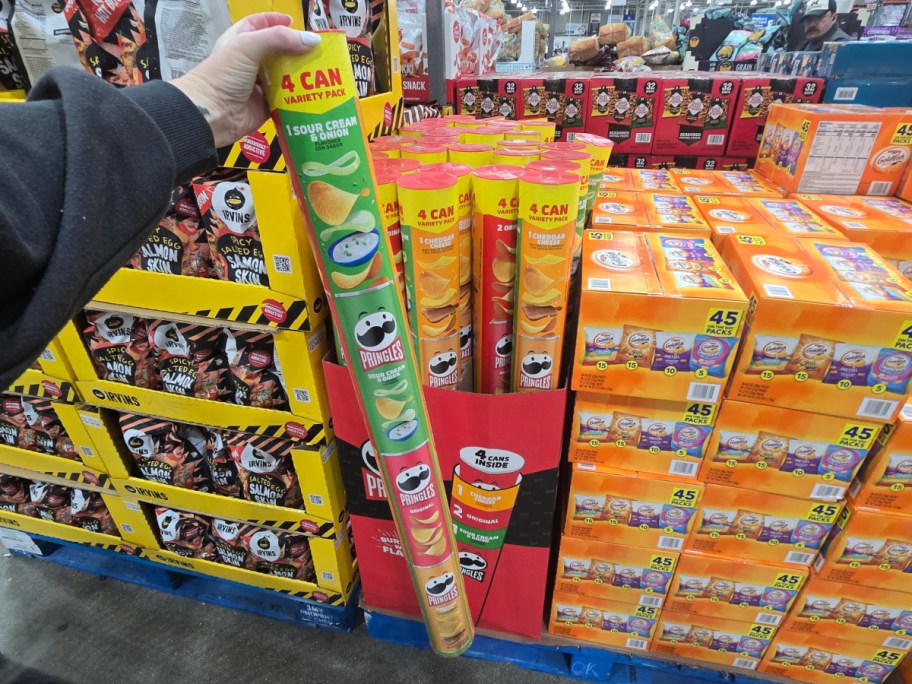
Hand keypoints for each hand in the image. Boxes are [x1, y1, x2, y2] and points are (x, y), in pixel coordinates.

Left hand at [172, 13, 320, 147]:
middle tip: (315, 50)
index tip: (294, 22)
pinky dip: (299, 97)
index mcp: (240, 41)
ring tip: (320, 72)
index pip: (259, 24)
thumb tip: (312, 40)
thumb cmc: (224, 75)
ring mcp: (259, 84)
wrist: (212, 114)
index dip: (276, 20)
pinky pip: (287, 99)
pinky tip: (313, 93)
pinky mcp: (267, 104)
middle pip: (277, 51)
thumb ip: (279, 39)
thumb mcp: (247, 46)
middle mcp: (250, 62)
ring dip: (301, 74)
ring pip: (285, 75)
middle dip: (295, 50)